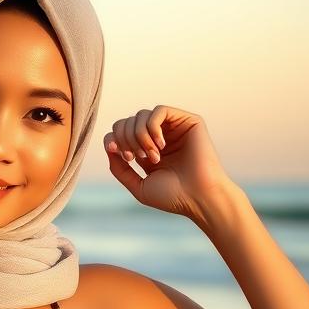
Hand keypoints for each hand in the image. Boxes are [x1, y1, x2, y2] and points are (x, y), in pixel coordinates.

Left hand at [104, 106, 233, 220]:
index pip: (119, 133)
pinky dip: (152, 127)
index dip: (113, 140)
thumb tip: (109, 146)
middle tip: (137, 158)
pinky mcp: (187, 121)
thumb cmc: (172, 196)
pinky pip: (159, 111)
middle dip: (126, 139)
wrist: (198, 197)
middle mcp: (159, 137)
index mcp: (146, 151)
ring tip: (152, 156)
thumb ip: (120, 169)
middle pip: (126, 122)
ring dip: (139, 136)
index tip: (122, 156)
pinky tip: (160, 145)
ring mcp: (173, 128)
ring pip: (140, 115)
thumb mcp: (138, 186)